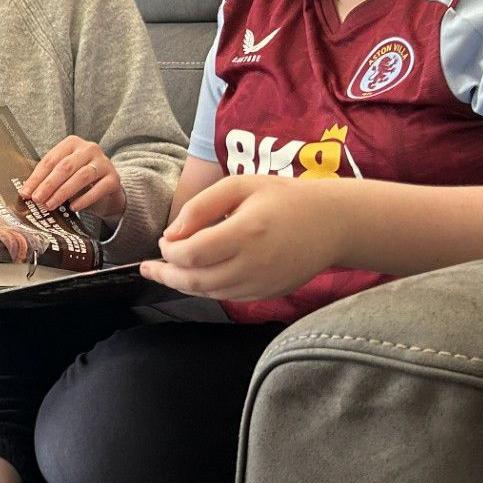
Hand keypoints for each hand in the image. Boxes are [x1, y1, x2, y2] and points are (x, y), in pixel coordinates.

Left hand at [22, 136, 125, 219]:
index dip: (37, 177)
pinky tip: (73, 208)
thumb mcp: (63, 174)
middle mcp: (89, 149)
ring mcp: (103, 162)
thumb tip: (26, 192)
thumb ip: (48, 178)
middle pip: (65, 166)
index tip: (25, 193)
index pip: (51, 160)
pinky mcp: (114, 178)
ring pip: (81, 176)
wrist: (107, 189)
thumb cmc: (79, 180)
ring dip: (63, 192)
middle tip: (37, 199)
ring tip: (51, 205)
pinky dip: (84, 199)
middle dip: (49, 184)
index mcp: (72, 143)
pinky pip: (98, 189)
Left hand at [139, 176, 342, 300]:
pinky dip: (205, 289)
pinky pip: (226, 297)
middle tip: (148, 267)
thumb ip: (202, 206)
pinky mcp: (267, 294)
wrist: (333, 224)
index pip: (192, 254)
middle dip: (166, 274)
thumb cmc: (285, 198)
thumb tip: (172, 235)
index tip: (164, 242)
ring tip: (165, 272)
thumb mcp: (241, 186)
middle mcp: (253, 264)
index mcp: (246, 232)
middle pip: (195, 280)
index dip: (170, 252)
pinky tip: (195, 276)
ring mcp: (261, 284)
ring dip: (183, 284)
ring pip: (209, 293)